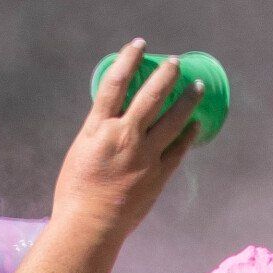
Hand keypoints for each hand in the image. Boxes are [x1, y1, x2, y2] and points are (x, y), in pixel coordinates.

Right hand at [47, 39, 200, 243]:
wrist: (89, 226)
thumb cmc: (75, 193)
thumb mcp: (80, 152)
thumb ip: (99, 132)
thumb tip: (113, 119)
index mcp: (98, 128)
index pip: (115, 83)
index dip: (128, 60)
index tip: (139, 45)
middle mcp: (124, 136)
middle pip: (150, 96)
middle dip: (166, 75)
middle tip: (175, 62)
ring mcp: (144, 156)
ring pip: (172, 120)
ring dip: (187, 100)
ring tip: (197, 86)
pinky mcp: (157, 175)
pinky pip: (178, 150)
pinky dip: (188, 135)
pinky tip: (196, 124)